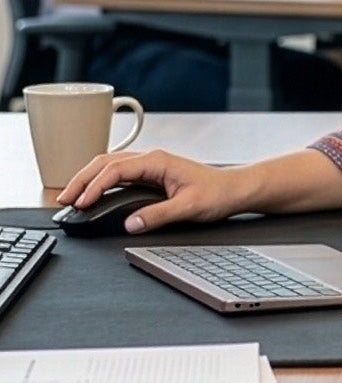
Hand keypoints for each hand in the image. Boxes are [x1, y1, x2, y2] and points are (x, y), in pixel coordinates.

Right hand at [56, 149, 249, 231]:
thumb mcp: (189, 207)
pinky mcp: (151, 173)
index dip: (95, 186)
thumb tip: (131, 223)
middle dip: (81, 179)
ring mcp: (149, 165)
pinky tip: (92, 191)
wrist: (235, 189)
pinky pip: (118, 172)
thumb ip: (158, 215)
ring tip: (72, 196)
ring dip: (88, 178)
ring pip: (108, 165)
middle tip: (65, 199)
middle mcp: (150, 159)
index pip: (115, 170)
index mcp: (157, 161)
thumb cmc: (218, 193)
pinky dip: (100, 180)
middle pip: (104, 162)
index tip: (82, 202)